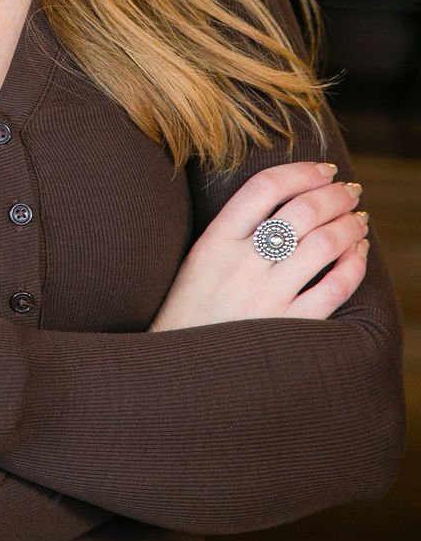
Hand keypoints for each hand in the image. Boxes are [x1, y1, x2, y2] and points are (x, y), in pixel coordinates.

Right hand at [151, 160, 368, 331]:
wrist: (181, 371)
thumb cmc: (191, 310)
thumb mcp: (198, 259)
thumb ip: (233, 229)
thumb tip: (285, 199)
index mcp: (216, 241)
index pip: (264, 187)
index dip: (301, 171)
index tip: (323, 169)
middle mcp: (242, 266)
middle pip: (302, 211)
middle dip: (335, 194)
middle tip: (350, 191)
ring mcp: (267, 298)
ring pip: (324, 244)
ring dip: (350, 224)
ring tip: (359, 218)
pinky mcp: (290, 329)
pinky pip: (335, 288)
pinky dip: (354, 264)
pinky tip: (357, 254)